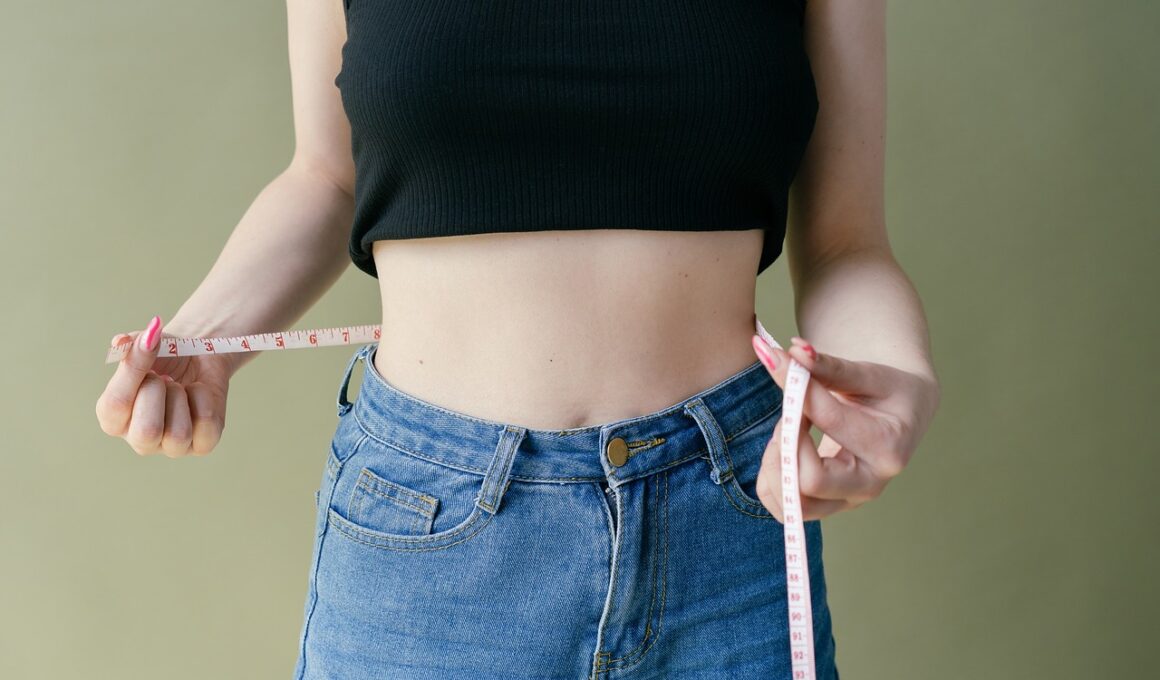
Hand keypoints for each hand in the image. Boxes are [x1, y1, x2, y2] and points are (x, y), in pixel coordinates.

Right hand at [95, 315, 233, 456]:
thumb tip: (121, 342)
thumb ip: (129, 345)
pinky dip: (205, 399)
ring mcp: (171, 446)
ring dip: (181, 398)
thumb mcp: (144, 345)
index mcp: (113, 418)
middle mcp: (138, 439)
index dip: (133, 371)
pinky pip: (206, 425)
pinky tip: (197, 393)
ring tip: (179, 387)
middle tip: (163, 377)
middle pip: (147, 431)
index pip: (115, 405)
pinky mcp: (202, 445)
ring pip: (178, 434)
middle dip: (159, 393)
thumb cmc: (164, 356)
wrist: (199, 356)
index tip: (148, 344)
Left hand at [750, 335, 939, 521]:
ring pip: (790, 504)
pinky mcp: (828, 506)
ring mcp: (847, 501)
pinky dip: (771, 478)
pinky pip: (783, 508)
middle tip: (789, 414)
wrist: (901, 413)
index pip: (828, 421)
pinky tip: (784, 447)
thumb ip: (828, 365)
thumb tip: (793, 350)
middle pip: (808, 481)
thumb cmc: (886, 390)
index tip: (780, 362)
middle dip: (784, 442)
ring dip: (774, 464)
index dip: (797, 391)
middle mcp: (869, 484)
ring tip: (787, 430)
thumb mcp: (865, 372)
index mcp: (887, 446)